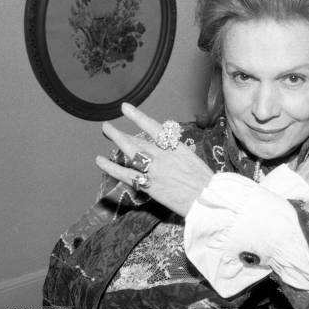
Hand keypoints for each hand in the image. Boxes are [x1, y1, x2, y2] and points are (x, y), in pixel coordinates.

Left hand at [95, 103, 213, 216]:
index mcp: (177, 148)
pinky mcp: (149, 185)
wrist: (208, 200)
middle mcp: (163, 156)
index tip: (125, 108)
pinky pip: (125, 174)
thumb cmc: (205, 182)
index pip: (154, 128)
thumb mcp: (194, 160)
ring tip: (107, 131)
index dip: (138, 116)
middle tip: (108, 126)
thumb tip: (169, 148)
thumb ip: (178, 153)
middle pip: (138, 140)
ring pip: (130, 151)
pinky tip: (100, 161)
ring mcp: (155, 170)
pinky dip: (111, 167)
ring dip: (116, 140)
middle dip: (121, 132)